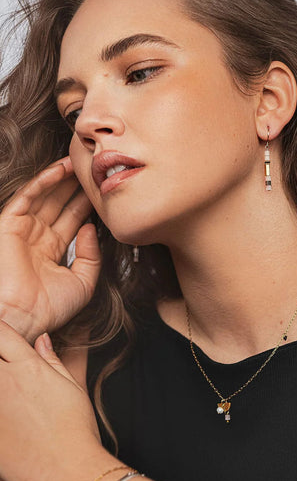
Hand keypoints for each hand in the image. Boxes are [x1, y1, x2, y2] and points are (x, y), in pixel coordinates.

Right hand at [0, 156, 100, 343]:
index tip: (102, 190)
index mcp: (53, 251)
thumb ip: (91, 256)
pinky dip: (43, 182)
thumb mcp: (82, 283)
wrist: (22, 318)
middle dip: (75, 186)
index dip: (87, 204)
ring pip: (44, 196)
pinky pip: (27, 197)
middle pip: (59, 203)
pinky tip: (60, 170)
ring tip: (79, 161)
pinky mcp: (8, 225)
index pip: (72, 219)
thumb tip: (91, 228)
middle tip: (93, 169)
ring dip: (61, 178)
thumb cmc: (48, 309)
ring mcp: (22, 230)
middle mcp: (37, 238)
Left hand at [0, 319, 100, 480]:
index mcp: (29, 367)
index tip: (2, 337)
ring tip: (10, 396)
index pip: (1, 332)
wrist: (67, 471)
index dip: (0, 331)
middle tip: (5, 368)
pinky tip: (5, 417)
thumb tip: (42, 339)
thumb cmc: (76, 431)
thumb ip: (52, 360)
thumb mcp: (72, 388)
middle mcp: (4, 381)